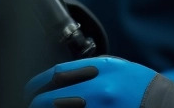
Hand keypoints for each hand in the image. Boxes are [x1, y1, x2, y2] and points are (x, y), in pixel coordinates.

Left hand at [25, 57, 173, 107]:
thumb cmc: (144, 88)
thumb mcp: (118, 68)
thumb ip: (90, 70)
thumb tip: (59, 78)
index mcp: (101, 72)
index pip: (56, 76)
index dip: (37, 83)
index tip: (29, 89)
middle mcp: (98, 93)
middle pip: (49, 100)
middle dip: (34, 103)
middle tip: (29, 104)